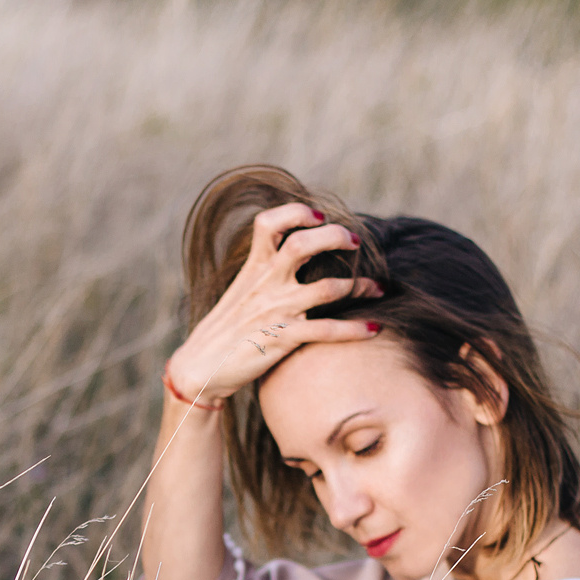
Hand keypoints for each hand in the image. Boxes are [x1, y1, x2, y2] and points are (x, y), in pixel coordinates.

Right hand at [164, 202, 380, 406]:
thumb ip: (265, 272)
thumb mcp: (241, 291)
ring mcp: (276, 310)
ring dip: (359, 286)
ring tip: (378, 288)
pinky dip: (356, 329)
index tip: (319, 216)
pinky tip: (375, 328)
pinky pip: (328, 331)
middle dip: (336, 237)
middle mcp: (266, 284)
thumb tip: (293, 257)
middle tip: (355, 243)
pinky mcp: (284, 339)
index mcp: (253, 268)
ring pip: (327, 288)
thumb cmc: (225, 330)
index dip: (296, 212)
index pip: (270, 223)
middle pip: (303, 244)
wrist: (201, 367)